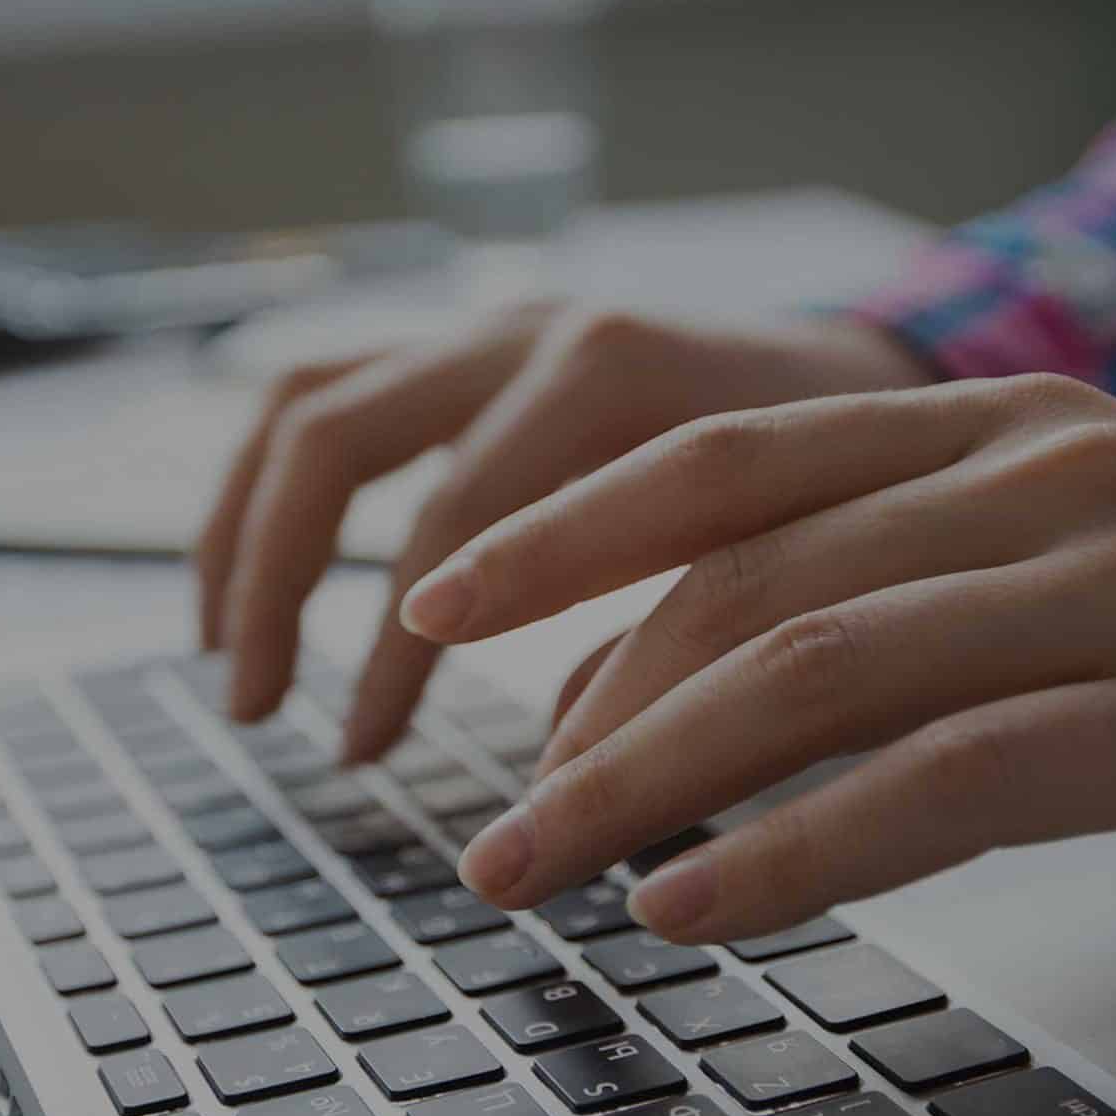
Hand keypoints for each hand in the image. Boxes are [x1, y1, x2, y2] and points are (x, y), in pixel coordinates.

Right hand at [195, 303, 927, 754]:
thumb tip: (557, 786)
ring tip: (230, 656)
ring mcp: (490, 329)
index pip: (451, 516)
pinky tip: (259, 586)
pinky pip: (328, 396)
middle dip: (277, 581)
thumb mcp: (787, 564)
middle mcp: (531, 330)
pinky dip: (273, 495)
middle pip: (336, 435)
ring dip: (245, 533)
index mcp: (612, 374)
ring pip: (307, 403)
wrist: (886, 378)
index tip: (365, 755)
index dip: (393, 650)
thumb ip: (672, 649)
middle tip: (258, 714)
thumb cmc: (851, 493)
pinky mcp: (469, 348)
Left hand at [396, 375, 1115, 941]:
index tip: (441, 609)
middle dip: (577, 707)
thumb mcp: (1098, 563)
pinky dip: (796, 849)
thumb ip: (927, 590)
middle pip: (744, 575)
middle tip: (478, 826)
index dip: (566, 532)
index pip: (732, 454)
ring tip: (536, 877)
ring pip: (817, 667)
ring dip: (643, 785)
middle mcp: (1051, 470)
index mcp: (1012, 420)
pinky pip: (944, 778)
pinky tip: (698, 911)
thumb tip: (723, 699)